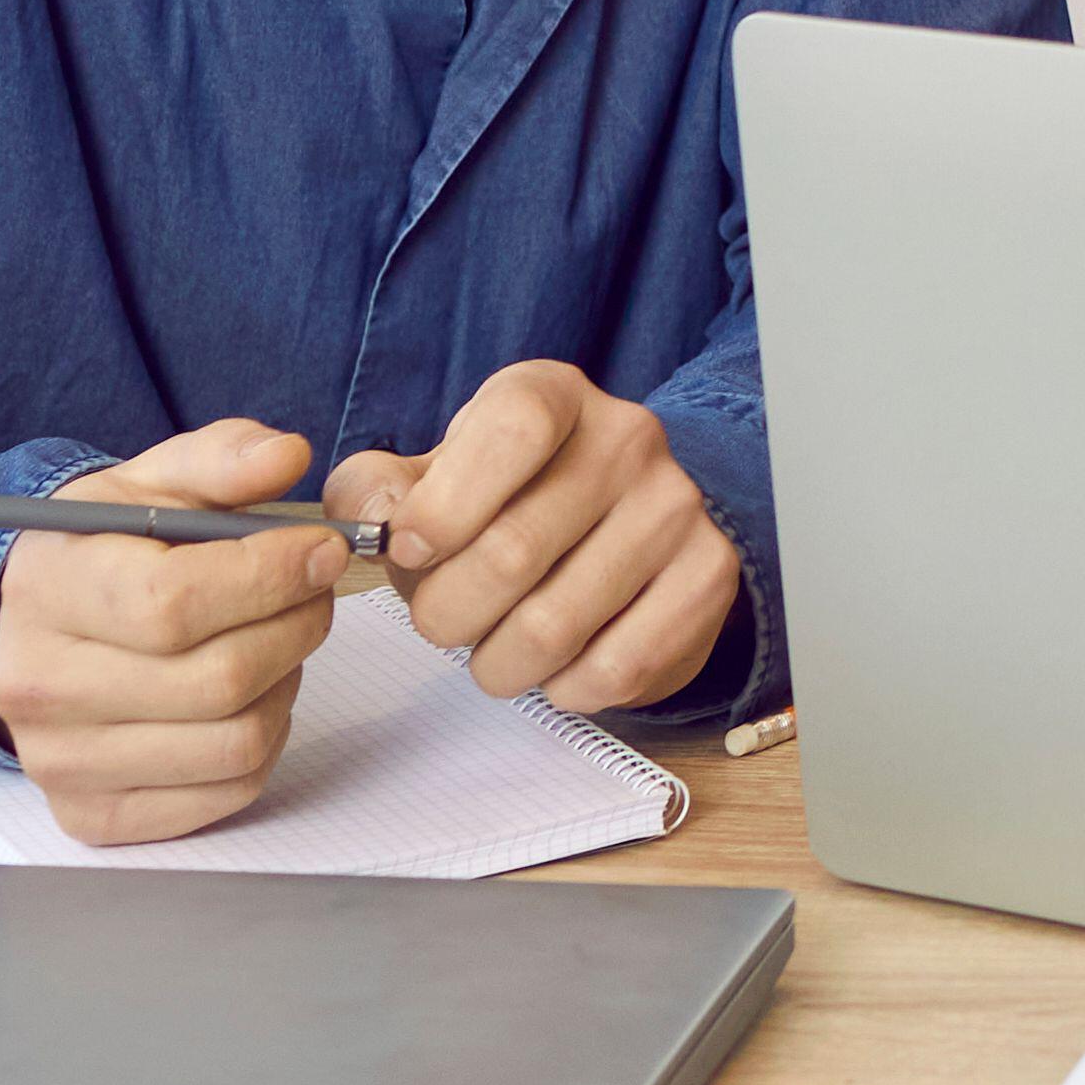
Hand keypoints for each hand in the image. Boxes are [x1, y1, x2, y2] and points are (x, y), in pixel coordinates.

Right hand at [0, 417, 352, 847]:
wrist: (30, 632)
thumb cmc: (101, 553)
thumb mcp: (147, 483)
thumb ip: (221, 459)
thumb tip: (286, 456)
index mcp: (46, 589)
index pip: (172, 602)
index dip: (269, 575)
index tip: (320, 550)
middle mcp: (39, 686)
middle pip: (218, 679)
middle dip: (297, 626)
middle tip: (312, 593)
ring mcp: (62, 761)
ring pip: (234, 741)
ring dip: (285, 684)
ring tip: (275, 641)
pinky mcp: (94, 814)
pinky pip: (228, 792)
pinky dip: (266, 742)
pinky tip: (249, 697)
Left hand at [326, 361, 742, 712]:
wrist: (620, 530)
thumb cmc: (505, 505)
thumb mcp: (431, 478)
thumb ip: (374, 492)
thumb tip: (378, 522)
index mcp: (552, 395)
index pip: (510, 429)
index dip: (445, 506)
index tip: (410, 553)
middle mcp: (629, 436)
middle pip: (514, 551)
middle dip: (446, 614)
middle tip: (441, 623)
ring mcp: (677, 506)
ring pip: (555, 626)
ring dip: (498, 664)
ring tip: (495, 650)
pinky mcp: (709, 574)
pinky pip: (615, 667)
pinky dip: (564, 689)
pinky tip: (558, 666)